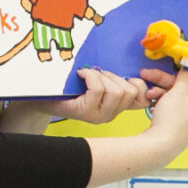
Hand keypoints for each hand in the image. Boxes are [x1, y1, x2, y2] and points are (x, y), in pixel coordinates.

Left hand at [24, 70, 155, 126]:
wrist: (44, 98)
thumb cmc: (69, 88)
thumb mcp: (96, 83)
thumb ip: (114, 80)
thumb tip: (135, 71)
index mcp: (117, 108)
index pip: (143, 100)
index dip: (142, 86)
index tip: (130, 75)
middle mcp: (110, 115)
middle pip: (129, 92)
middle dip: (113, 76)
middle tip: (98, 74)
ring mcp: (99, 116)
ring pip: (116, 91)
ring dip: (101, 77)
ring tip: (88, 76)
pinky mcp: (86, 112)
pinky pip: (98, 89)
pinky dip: (90, 76)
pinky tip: (81, 75)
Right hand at [146, 66, 187, 146]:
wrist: (161, 146)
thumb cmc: (172, 119)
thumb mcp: (178, 91)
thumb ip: (184, 76)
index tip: (181, 54)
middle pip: (186, 83)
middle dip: (166, 78)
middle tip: (149, 73)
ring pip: (176, 94)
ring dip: (161, 90)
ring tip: (148, 92)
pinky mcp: (181, 121)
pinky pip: (173, 104)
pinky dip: (162, 100)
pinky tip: (151, 101)